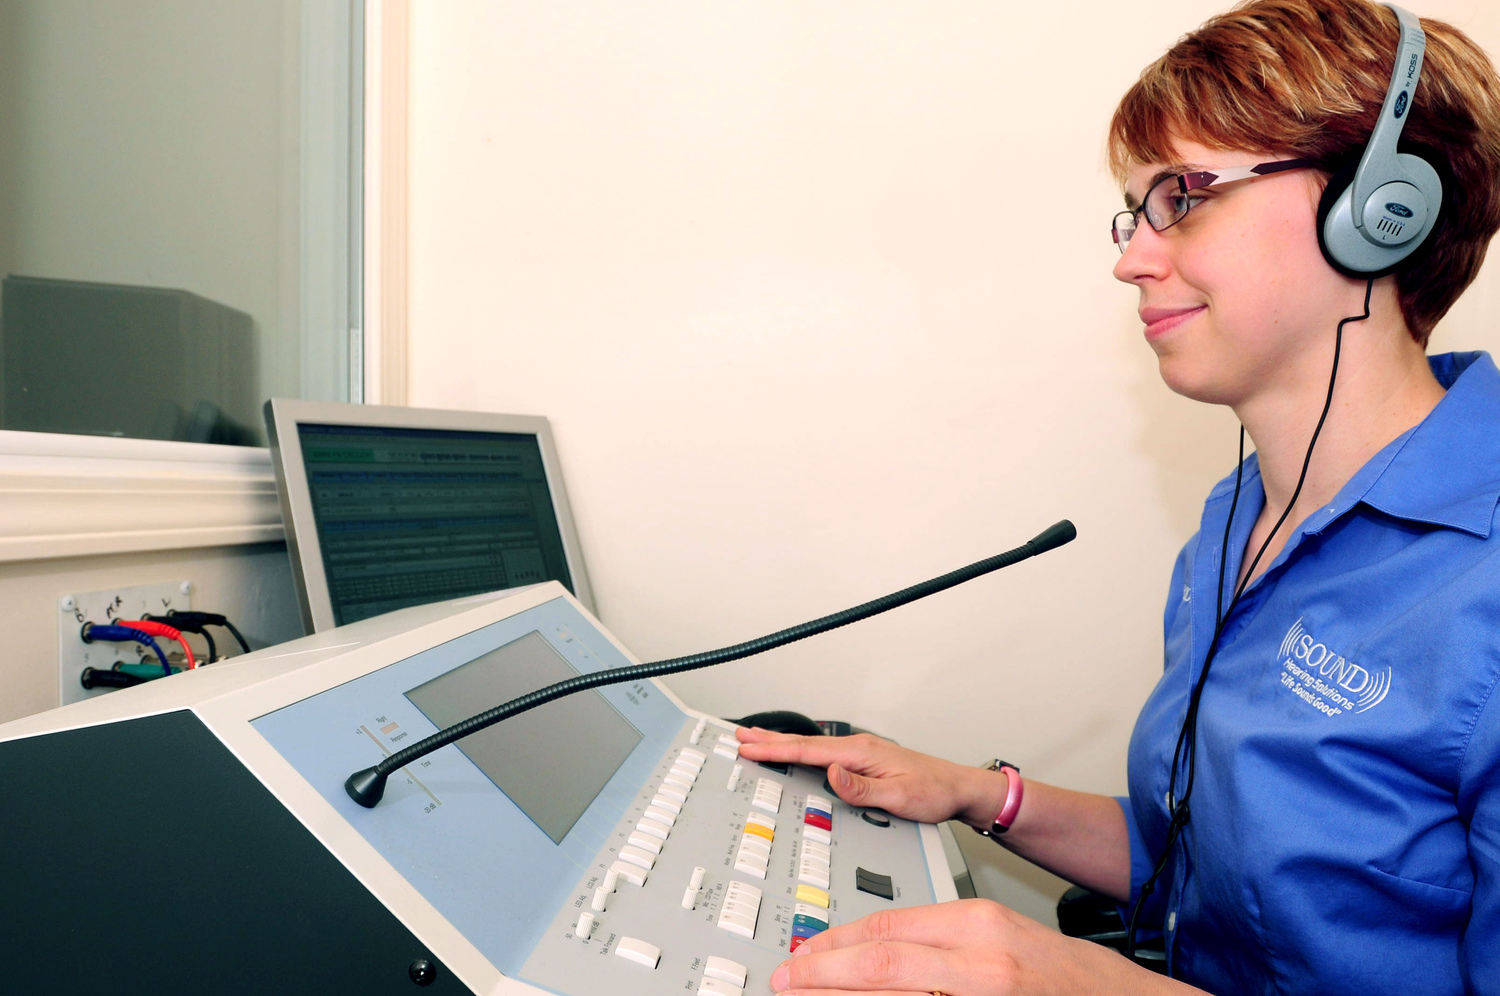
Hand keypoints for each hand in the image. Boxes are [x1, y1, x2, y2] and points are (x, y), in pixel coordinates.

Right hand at [735, 728, 998, 826]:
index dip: (775, 750)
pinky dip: (801, 751)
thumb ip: (861, 788)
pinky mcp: (864, 761)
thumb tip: (830, 774)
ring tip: (757, 739)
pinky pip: (822, 754)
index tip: (748, 746)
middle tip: (739, 735)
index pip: (808, 751)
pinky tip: (796, 754)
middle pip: (804, 743)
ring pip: (811, 747)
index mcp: (860, 753)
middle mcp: (858, 748)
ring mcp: (860, 753)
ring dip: (782, 743)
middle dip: (769, 739)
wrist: (959, 789)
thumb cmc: (934, 792)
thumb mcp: (898, 798)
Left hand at [767, 899, 1183, 995]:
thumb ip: (945, 939)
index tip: (805, 953)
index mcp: (979, 922)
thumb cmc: (1071, 979)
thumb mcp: (1004, 938)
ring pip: (892, 994)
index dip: (837, 942)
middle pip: (880, 959)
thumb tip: (876, 952)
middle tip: (786, 979)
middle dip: (823, 971)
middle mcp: (979, 959)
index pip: (888, 924)